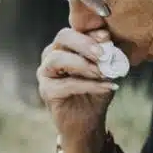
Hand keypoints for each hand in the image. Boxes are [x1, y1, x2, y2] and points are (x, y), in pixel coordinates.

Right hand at [37, 27, 116, 152]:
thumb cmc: (96, 92)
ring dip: (84, 65)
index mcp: (66, 45)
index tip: (107, 37)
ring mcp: (45, 72)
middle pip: (63, 37)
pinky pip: (66, 83)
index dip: (90, 31)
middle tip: (102, 54)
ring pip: (58, 59)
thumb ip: (105, 53)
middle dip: (84, 43)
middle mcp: (52, 54)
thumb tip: (106, 37)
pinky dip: (89, 85)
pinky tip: (107, 87)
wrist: (88, 123)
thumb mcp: (106, 69)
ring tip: (103, 73)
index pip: (76, 29)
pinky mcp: (46, 91)